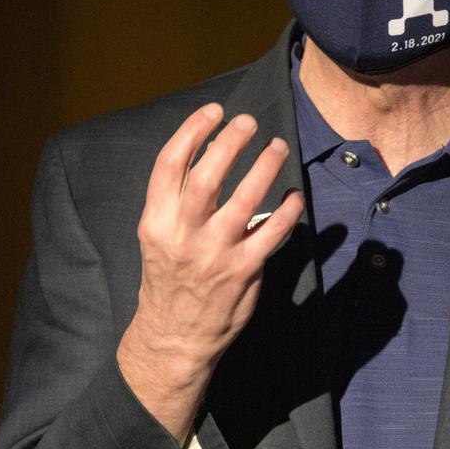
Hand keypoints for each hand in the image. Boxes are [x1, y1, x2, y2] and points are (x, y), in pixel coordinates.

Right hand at [116, 102, 303, 444]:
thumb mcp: (159, 237)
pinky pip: (271, 234)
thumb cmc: (168, 279)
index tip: (214, 112)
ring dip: (263, 167)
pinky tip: (293, 196)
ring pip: (244, 200)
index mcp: (156, 221)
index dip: (192, 131)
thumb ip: (179, 201)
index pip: (170, 164)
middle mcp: (183, 235)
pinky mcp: (243, 272)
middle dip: (230, 142)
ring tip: (276, 147)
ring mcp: (214, 255)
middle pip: (207, 176)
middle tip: (249, 123)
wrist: (173, 336)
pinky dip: (286, 211)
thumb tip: (213, 154)